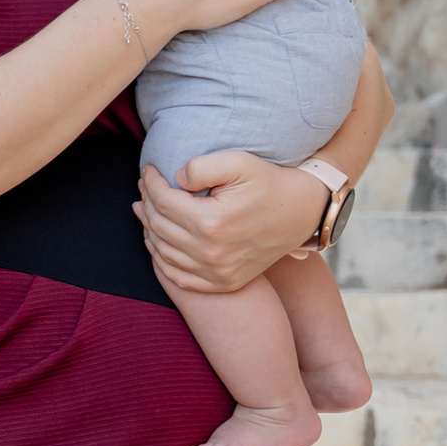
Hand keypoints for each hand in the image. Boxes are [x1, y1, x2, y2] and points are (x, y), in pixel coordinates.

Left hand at [138, 149, 329, 294]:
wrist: (302, 214)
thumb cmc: (269, 183)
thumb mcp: (240, 162)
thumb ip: (202, 166)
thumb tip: (175, 178)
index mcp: (212, 223)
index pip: (163, 202)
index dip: (150, 183)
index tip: (148, 170)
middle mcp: (211, 254)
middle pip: (159, 227)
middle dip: (147, 203)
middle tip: (144, 188)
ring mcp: (216, 274)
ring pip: (163, 253)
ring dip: (148, 229)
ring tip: (144, 210)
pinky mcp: (222, 283)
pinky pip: (178, 277)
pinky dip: (162, 260)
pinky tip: (157, 241)